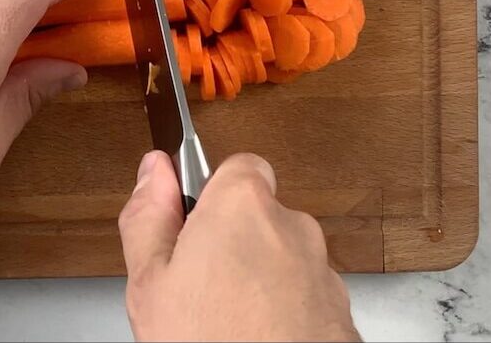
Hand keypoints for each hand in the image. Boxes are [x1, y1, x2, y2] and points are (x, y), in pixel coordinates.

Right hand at [119, 151, 359, 341]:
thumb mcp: (149, 281)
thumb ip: (149, 215)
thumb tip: (153, 171)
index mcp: (243, 206)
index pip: (237, 165)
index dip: (210, 194)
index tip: (187, 224)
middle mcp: (293, 228)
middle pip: (259, 217)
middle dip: (231, 244)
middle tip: (195, 286)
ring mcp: (322, 272)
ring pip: (282, 261)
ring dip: (258, 283)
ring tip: (223, 324)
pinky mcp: (341, 313)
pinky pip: (303, 299)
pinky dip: (282, 314)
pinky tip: (254, 338)